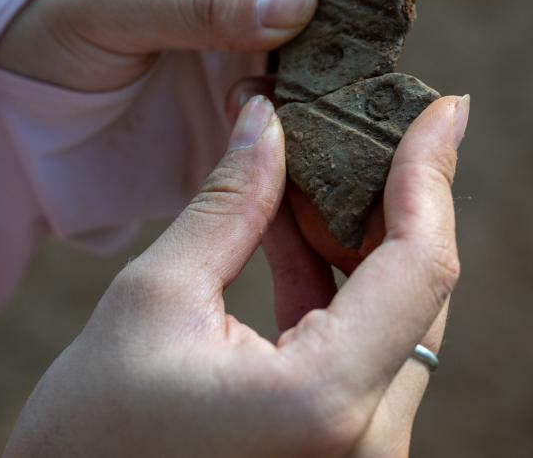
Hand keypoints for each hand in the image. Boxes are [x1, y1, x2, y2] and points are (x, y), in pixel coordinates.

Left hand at [0, 0, 408, 92]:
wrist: (0, 122)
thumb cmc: (40, 30)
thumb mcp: (110, 4)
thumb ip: (202, 3)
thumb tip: (303, 5)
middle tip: (390, 27)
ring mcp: (247, 53)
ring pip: (323, 52)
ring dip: (346, 67)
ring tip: (364, 86)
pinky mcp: (243, 114)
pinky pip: (298, 116)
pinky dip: (318, 124)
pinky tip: (330, 133)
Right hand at [4, 93, 467, 457]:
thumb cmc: (89, 434)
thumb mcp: (154, 299)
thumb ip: (229, 202)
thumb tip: (267, 119)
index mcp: (326, 399)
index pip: (419, 264)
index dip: (432, 175)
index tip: (443, 109)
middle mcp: (367, 439)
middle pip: (421, 289)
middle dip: (400, 197)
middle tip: (378, 122)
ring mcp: (361, 452)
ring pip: (400, 317)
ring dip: (366, 238)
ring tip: (320, 166)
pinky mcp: (343, 449)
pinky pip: (368, 349)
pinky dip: (340, 286)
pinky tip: (296, 229)